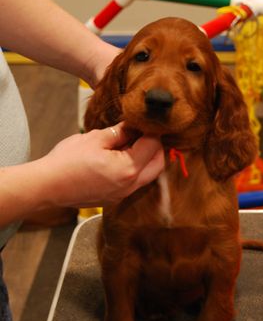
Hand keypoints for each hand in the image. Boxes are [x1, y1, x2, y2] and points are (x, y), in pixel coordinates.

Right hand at [40, 122, 163, 207]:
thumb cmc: (67, 160)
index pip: (153, 146)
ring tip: (130, 142)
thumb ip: (120, 132)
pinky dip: (134, 168)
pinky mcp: (114, 198)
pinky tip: (121, 156)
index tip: (144, 121)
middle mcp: (130, 186)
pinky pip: (134, 182)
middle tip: (143, 132)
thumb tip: (134, 125)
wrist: (47, 185)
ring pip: (148, 175)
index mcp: (128, 169)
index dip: (151, 130)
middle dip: (155, 146)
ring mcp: (122, 195)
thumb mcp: (96, 138)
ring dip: (146, 158)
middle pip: (158, 164)